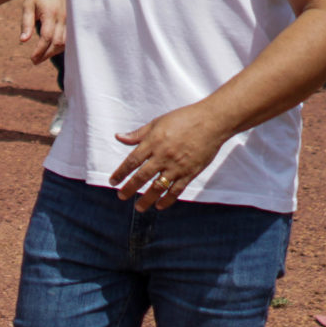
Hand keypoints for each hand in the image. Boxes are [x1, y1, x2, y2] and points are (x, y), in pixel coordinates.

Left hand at [21, 0, 68, 64]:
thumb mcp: (28, 5)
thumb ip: (26, 23)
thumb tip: (23, 41)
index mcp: (51, 14)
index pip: (46, 38)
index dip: (40, 51)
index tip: (32, 59)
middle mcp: (63, 17)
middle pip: (58, 43)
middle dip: (46, 54)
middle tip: (35, 61)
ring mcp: (69, 17)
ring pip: (66, 41)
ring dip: (54, 51)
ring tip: (42, 56)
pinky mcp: (72, 17)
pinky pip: (69, 35)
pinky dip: (61, 44)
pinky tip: (52, 47)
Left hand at [108, 102, 230, 208]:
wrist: (211, 122)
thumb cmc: (183, 119)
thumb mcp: (157, 122)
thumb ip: (138, 134)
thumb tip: (119, 137)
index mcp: (153, 142)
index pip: (132, 161)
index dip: (121, 173)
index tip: (113, 182)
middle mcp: (163, 156)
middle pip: (142, 177)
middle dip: (130, 188)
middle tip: (121, 196)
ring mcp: (177, 166)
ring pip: (158, 187)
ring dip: (147, 199)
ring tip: (139, 207)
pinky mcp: (190, 172)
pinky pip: (176, 190)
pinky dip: (167, 200)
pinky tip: (159, 205)